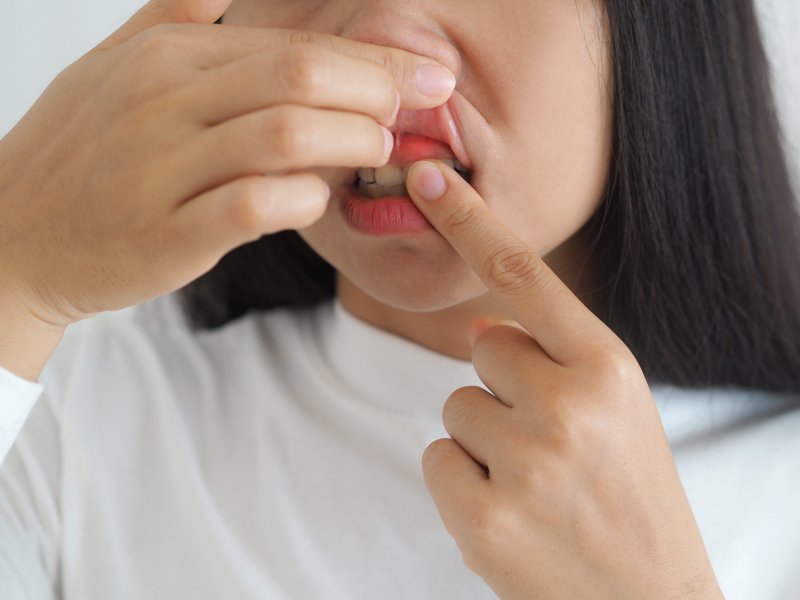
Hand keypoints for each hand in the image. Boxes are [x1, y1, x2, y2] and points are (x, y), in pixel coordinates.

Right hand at [0, 0, 454, 327]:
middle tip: (418, 107)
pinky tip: (316, 198)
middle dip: (376, 89)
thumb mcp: (110, 69)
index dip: (368, 60)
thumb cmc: (77, 155)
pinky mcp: (166, 233)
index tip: (422, 77)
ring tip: (379, 149)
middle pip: (298, 76)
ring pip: (283, 136)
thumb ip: (166, 20)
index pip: (288, 45)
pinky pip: (255, 206)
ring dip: (350, 141)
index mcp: (164, 57)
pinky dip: (302, 199)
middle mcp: (162, 101)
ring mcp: (161, 168)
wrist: (14, 236)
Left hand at [404, 162, 724, 598]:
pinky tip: (513, 512)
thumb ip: (553, 357)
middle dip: (501, 385)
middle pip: (479, 347)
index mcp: (607, 366)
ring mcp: (526, 463)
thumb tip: (481, 324)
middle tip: (550, 441)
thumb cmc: (628, 495)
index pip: (524, 274)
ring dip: (484, 440)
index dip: (470, 219)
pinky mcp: (484, 516)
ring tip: (537, 482)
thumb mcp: (616, 409)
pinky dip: (463, 482)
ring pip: (455, 406)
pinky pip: (438, 458)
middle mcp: (569, 405)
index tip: (428, 176)